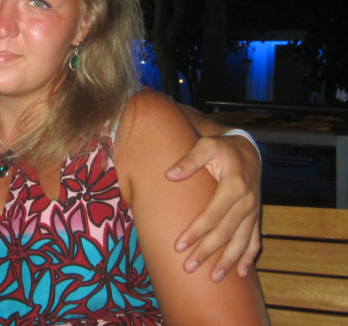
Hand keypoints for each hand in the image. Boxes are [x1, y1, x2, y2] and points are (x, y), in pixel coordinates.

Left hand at [165, 133, 260, 280]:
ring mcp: (253, 211)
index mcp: (234, 186)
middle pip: (225, 233)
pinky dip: (249, 257)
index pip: (212, 215)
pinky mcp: (255, 216)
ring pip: (241, 242)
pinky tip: (242, 274)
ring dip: (228, 261)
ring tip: (213, 278)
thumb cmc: (222, 148)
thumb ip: (189, 160)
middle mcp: (246, 202)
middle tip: (188, 268)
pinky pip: (254, 240)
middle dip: (207, 252)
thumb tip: (169, 174)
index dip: (195, 232)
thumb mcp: (206, 146)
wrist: (247, 150)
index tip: (179, 245)